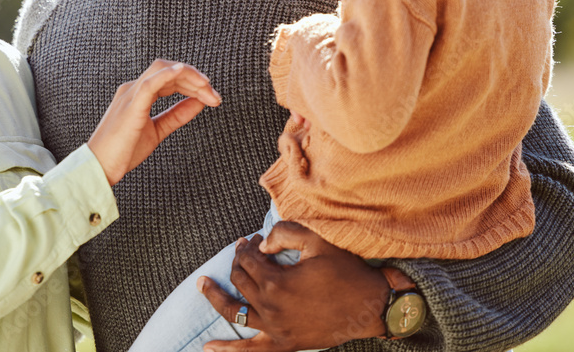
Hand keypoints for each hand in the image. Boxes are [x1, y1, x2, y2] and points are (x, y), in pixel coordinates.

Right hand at [87, 59, 220, 184]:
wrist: (99, 167)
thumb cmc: (123, 151)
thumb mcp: (157, 131)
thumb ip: (176, 116)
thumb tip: (199, 103)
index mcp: (139, 94)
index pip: (170, 78)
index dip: (193, 83)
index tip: (212, 97)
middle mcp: (133, 89)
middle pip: (169, 70)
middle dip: (195, 79)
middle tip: (215, 96)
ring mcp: (131, 95)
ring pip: (162, 71)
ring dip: (189, 77)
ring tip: (207, 89)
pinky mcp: (131, 106)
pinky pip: (150, 84)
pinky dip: (167, 75)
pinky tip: (183, 72)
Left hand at [197, 223, 388, 350]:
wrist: (371, 306)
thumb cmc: (346, 271)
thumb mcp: (317, 241)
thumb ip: (284, 233)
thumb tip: (261, 246)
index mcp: (276, 282)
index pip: (248, 260)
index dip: (249, 245)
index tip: (257, 238)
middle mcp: (271, 308)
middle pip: (241, 281)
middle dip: (239, 262)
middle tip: (245, 251)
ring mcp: (276, 329)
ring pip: (236, 312)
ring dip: (216, 298)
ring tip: (201, 285)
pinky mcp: (285, 344)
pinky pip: (251, 351)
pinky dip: (229, 351)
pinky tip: (208, 348)